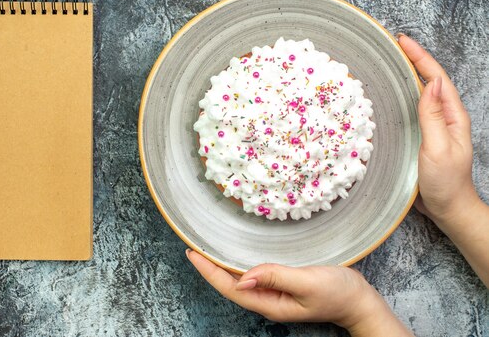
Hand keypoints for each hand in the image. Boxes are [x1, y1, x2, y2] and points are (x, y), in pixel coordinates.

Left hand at [186, 250, 411, 335]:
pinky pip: (254, 277)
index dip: (209, 271)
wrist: (359, 302)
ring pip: (240, 281)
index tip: (192, 253)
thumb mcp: (308, 282)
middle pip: (230, 285)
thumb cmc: (338, 293)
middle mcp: (267, 301)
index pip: (230, 287)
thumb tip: (244, 277)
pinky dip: (239, 265)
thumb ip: (276, 277)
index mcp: (269, 304)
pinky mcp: (281, 287)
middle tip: (192, 248)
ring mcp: (274, 295)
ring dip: (222, 266)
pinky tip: (235, 256)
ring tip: (206, 251)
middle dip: (209, 268)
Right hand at [397, 34, 476, 221]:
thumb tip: (430, 83)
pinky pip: (412, 109)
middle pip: (429, 80)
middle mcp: (444, 117)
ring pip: (420, 93)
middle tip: (393, 45)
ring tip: (389, 62)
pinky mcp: (422, 136)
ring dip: (406, 75)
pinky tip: (389, 94)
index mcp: (452, 116)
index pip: (436, 78)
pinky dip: (401, 95)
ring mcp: (433, 126)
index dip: (420, 57)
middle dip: (413, 59)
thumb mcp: (438, 147)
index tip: (403, 41)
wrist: (448, 209)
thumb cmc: (445, 182)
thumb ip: (433, 116)